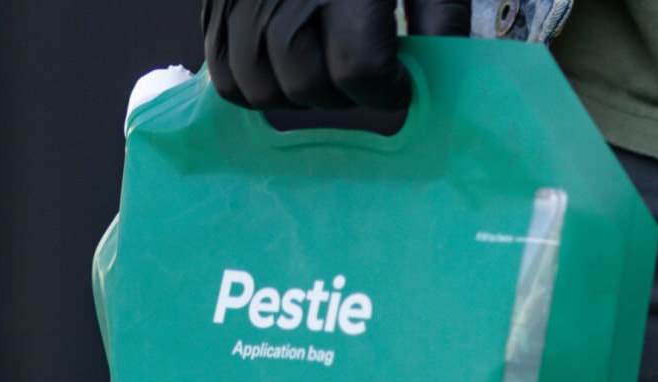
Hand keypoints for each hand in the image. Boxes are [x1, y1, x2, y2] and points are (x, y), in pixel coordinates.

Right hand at [202, 0, 470, 110]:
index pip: (359, 68)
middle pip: (306, 85)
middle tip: (363, 77)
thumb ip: (438, 17)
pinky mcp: (218, 4)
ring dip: (298, 97)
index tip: (400, 83)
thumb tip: (439, 77)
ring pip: (259, 88)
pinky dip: (254, 86)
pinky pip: (223, 74)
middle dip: (344, 96)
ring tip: (324, 72)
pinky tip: (285, 70)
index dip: (387, 90)